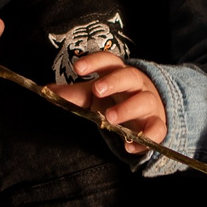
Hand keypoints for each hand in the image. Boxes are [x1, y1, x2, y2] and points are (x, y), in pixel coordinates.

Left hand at [50, 51, 165, 153]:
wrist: (150, 112)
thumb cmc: (117, 98)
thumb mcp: (95, 95)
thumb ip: (74, 94)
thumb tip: (48, 90)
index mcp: (119, 73)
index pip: (109, 61)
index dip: (95, 62)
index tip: (78, 68)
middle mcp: (137, 84)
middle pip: (130, 76)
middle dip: (114, 82)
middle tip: (97, 90)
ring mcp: (150, 103)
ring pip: (145, 101)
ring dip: (128, 109)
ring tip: (110, 119)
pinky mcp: (158, 123)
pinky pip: (158, 129)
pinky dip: (146, 138)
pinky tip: (130, 146)